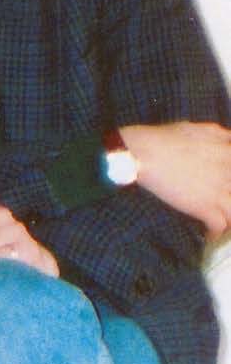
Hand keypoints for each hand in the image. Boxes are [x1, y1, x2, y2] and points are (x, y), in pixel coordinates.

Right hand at [121, 122, 230, 238]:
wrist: (142, 155)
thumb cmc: (164, 138)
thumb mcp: (198, 128)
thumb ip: (220, 135)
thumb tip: (227, 139)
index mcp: (230, 150)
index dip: (230, 174)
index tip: (225, 181)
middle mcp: (230, 172)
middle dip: (229, 197)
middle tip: (221, 202)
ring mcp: (220, 191)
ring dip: (229, 219)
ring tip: (221, 222)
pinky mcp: (204, 207)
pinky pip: (220, 226)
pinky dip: (216, 233)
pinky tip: (209, 235)